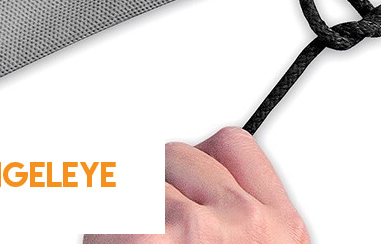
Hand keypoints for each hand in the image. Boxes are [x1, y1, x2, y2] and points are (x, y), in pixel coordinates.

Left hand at [85, 127, 308, 242]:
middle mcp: (243, 220)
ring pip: (141, 179)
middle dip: (154, 180)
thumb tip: (211, 198)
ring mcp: (196, 228)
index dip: (200, 156)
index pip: (234, 145)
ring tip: (126, 237)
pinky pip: (109, 207)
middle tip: (142, 218)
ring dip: (123, 208)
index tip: (182, 172)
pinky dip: (101, 226)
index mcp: (279, 228)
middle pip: (181, 153)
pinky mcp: (149, 240)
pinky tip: (109, 241)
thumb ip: (246, 223)